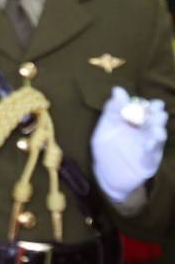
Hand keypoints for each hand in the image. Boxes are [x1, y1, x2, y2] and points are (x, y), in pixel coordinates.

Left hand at [91, 86, 167, 202]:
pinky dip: (151, 148)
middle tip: (158, 111)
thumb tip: (118, 89)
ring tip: (158, 129)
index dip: (146, 105)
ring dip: (158, 132)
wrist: (107, 173)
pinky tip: (150, 143)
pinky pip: (151, 154)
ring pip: (156, 137)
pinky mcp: (148, 161)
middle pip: (153, 121)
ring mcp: (148, 146)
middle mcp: (144, 131)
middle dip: (156, 116)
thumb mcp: (105, 127)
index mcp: (134, 121)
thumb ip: (112, 110)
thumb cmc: (106, 147)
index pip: (142, 109)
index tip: (148, 102)